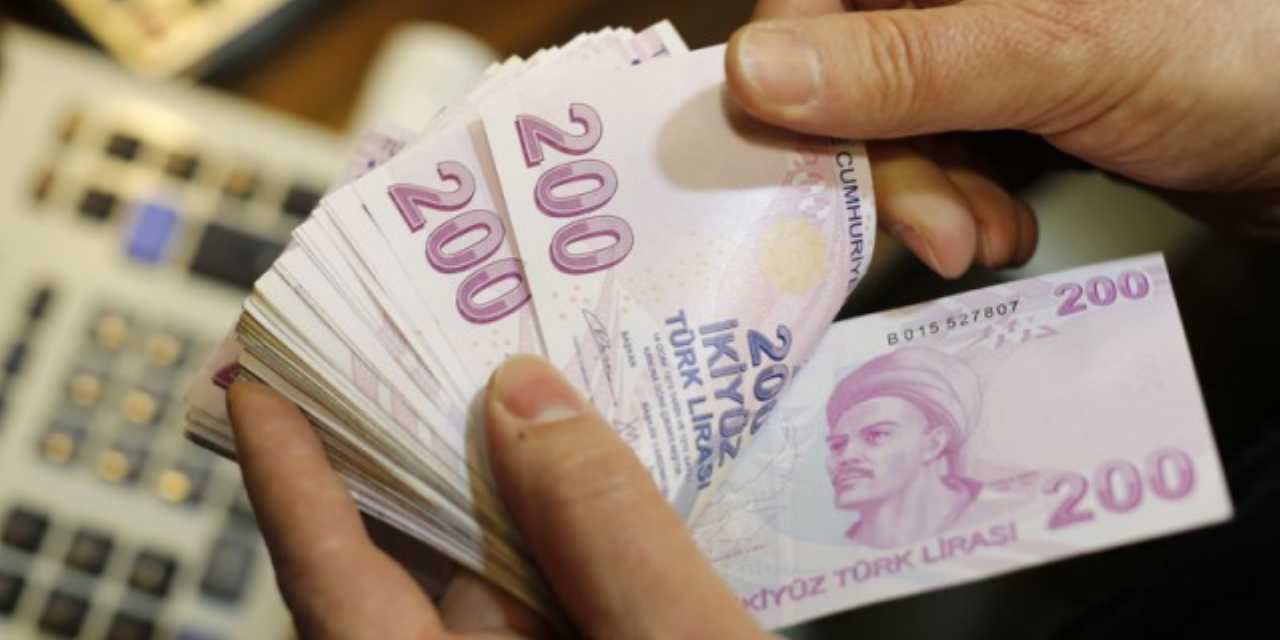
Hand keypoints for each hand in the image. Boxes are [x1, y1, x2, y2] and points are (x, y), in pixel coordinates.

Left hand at [227, 355, 763, 638]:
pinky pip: (563, 597)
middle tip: (411, 336)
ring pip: (496, 578)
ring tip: (506, 370)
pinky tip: (595, 464)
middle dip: (411, 448)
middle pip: (413, 567)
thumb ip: (607, 532)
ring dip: (504, 481)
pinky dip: (572, 533)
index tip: (256, 381)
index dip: (292, 480)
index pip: (335, 589)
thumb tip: (526, 401)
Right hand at [728, 0, 1279, 276]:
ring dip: (927, 199)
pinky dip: (959, 203)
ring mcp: (983, 37)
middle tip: (936, 235)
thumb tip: (751, 72)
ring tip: (985, 240)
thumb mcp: (1054, 55)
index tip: (794, 153)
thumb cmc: (1232, 52)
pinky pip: (939, 152)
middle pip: (846, 68)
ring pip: (890, 123)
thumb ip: (903, 66)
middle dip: (886, 163)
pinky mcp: (1008, 95)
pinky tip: (1002, 229)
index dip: (790, 67)